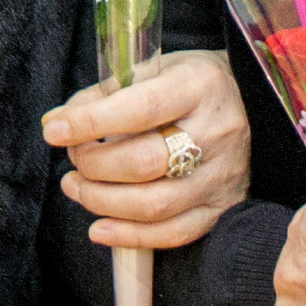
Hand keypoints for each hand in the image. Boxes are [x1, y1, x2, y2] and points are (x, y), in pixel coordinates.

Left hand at [42, 49, 253, 248]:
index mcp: (199, 86)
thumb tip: (56, 122)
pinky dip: (130, 236)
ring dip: (102, 201)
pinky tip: (99, 229)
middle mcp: (216, 132)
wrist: (251, 100)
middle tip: (73, 159)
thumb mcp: (153, 69)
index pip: (140, 108)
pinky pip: (174, 233)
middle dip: (94, 165)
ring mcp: (222, 175)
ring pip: (155, 204)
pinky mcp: (222, 207)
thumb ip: (104, 94)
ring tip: (75, 187)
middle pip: (145, 162)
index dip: (91, 122)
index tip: (54, 130)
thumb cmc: (190, 83)